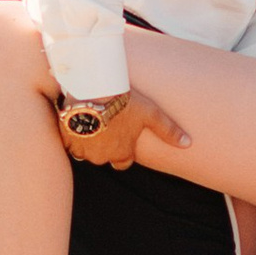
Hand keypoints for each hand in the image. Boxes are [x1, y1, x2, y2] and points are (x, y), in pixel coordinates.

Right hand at [58, 87, 187, 169]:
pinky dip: (72, 132)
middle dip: (105, 143)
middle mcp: (102, 157)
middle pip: (104, 155)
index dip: (124, 150)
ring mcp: (84, 150)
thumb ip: (168, 130)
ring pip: (86, 149)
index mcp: (122, 154)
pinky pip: (69, 141)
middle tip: (107, 122)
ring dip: (89, 138)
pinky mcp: (67, 140)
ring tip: (92, 117)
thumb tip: (187, 143)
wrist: (93, 92)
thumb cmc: (124, 102)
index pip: (123, 162)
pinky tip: (78, 117)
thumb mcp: (151, 114)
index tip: (122, 136)